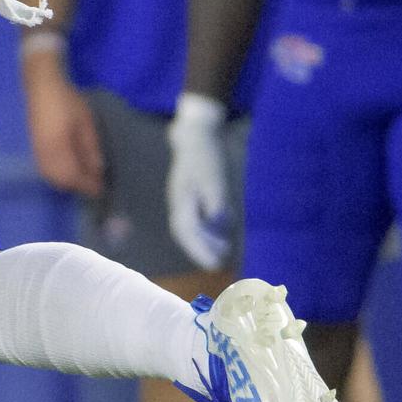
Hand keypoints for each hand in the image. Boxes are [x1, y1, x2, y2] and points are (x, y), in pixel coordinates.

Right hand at [22, 54, 103, 197]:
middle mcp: (44, 152)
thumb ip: (90, 147)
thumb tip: (98, 169)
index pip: (73, 175)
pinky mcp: (34, 146)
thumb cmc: (67, 100)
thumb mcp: (85, 122)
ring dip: (67, 181)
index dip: (88, 184)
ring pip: (50, 175)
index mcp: (58, 146)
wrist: (42, 86)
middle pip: (60, 179)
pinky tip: (68, 169)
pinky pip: (45, 168)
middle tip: (95, 184)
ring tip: (83, 177)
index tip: (102, 189)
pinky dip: (57, 174)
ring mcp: (36, 150)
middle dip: (77, 185)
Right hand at [167, 92, 233, 270]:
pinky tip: (220, 234)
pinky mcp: (189, 197)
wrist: (195, 136)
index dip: (199, 250)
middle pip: (185, 233)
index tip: (214, 265)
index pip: (187, 231)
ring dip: (204, 243)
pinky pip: (194, 220)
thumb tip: (218, 222)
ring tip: (222, 253)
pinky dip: (205, 232)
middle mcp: (179, 203)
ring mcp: (181, 200)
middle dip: (200, 251)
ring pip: (188, 228)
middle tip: (219, 265)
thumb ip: (215, 200)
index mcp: (182, 200)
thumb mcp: (213, 177)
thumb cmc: (206, 156)